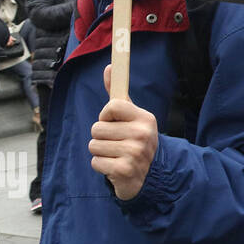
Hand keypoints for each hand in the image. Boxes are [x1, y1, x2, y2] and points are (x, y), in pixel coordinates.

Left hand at [88, 64, 157, 200]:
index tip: (114, 122)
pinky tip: (115, 167)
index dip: (107, 115)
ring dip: (100, 152)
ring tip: (115, 155)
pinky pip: (95, 162)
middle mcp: (142, 134)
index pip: (112, 106)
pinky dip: (101, 166)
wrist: (150, 175)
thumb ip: (117, 95)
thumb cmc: (135, 140)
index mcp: (145, 118)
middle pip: (97, 128)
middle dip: (101, 137)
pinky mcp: (124, 170)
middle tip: (116, 142)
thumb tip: (109, 67)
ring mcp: (135, 152)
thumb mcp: (131, 117)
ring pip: (94, 145)